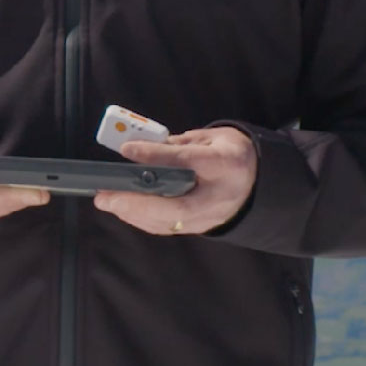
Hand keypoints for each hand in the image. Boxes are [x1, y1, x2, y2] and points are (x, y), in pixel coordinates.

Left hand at [93, 126, 257, 236]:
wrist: (258, 181)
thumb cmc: (230, 153)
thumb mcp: (210, 138)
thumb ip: (177, 144)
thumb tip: (140, 148)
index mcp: (226, 164)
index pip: (187, 161)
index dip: (155, 156)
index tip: (127, 150)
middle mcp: (219, 196)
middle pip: (177, 206)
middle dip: (137, 203)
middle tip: (107, 196)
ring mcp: (211, 216)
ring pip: (170, 222)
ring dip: (134, 213)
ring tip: (107, 201)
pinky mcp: (201, 227)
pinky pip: (169, 227)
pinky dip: (143, 219)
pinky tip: (123, 209)